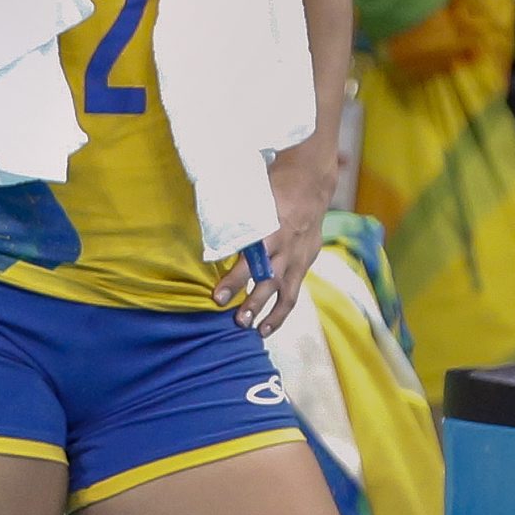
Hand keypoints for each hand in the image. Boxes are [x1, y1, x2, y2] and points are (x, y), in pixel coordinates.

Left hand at [220, 146, 327, 337]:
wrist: (311, 182)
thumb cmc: (273, 186)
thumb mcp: (251, 197)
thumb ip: (233, 218)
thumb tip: (204, 232)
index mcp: (270, 229)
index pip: (249, 261)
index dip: (234, 281)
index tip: (216, 296)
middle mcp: (285, 247)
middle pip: (268, 280)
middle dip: (252, 303)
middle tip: (234, 321)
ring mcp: (298, 257)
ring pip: (284, 291)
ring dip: (270, 314)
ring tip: (254, 332)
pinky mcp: (305, 263)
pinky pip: (293, 291)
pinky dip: (282, 311)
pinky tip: (267, 327)